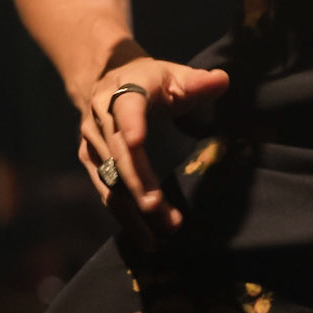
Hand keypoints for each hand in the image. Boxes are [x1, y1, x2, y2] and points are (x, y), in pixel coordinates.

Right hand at [78, 54, 228, 245]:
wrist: (106, 79)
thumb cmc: (149, 80)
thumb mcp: (173, 75)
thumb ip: (197, 81)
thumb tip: (222, 80)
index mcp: (124, 91)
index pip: (127, 106)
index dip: (131, 123)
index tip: (137, 141)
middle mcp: (101, 117)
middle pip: (119, 153)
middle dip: (138, 184)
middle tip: (159, 210)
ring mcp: (92, 141)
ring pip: (110, 179)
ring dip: (132, 210)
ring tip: (157, 237)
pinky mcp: (90, 160)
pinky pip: (106, 190)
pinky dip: (124, 216)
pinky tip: (144, 237)